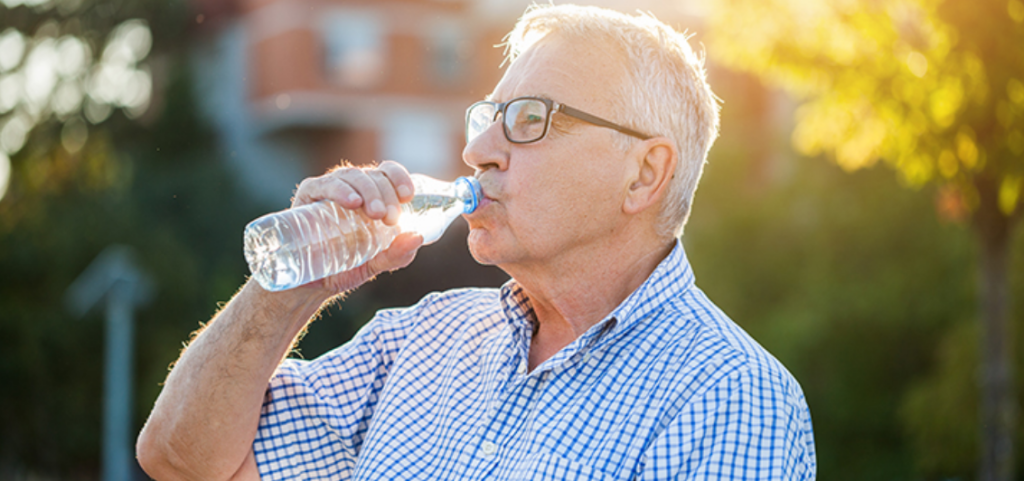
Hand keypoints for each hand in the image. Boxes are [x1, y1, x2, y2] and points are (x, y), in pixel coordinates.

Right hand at [289, 161, 423, 293]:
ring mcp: (329, 190)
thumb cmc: (343, 269)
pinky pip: (323, 185)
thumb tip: (418, 236)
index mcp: (371, 195)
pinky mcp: (307, 197)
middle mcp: (351, 187)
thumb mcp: (375, 264)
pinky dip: (340, 190)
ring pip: (352, 176)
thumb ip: (397, 254)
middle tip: (389, 219)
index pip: (387, 173)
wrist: (307, 287)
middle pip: (373, 175)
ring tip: (375, 213)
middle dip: (386, 194)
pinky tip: (352, 201)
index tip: (408, 196)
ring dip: (368, 191)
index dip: (399, 177)